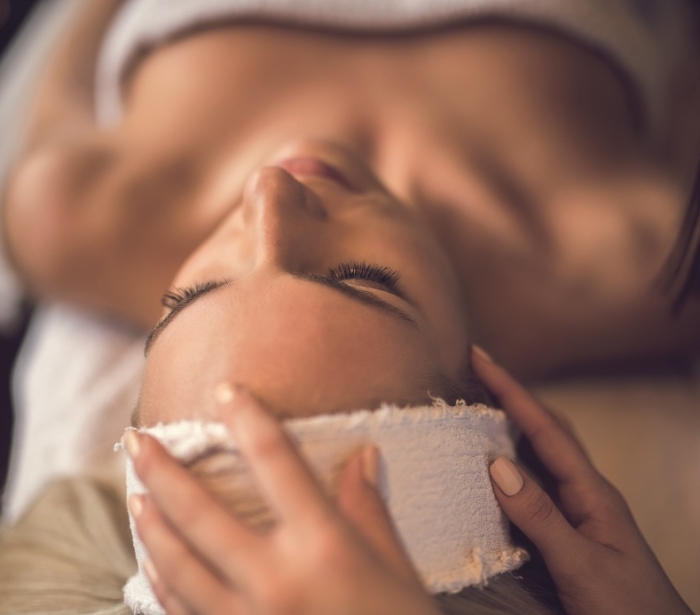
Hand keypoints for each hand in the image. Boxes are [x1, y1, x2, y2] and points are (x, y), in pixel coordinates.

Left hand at [125, 386, 439, 614]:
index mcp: (325, 548)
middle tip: (137, 440)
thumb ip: (368, 511)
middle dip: (163, 472)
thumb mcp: (397, 569)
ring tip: (135, 494)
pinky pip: (184, 611)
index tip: (227, 391)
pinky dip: (163, 581)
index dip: (250, 420)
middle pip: (203, 515)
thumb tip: (363, 457)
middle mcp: (277, 580)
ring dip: (152, 526)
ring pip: (180, 565)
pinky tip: (154, 561)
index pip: (277, 465)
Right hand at [471, 347, 692, 614]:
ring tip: (478, 408)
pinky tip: (493, 469)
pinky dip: (512, 464)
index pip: (545, 429)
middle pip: (547, 430)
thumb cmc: (628, 610)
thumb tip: (496, 463)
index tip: (480, 357)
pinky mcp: (568, 531)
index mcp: (592, 493)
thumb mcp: (582, 565)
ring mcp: (578, 512)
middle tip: (477, 372)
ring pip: (541, 455)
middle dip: (513, 397)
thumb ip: (540, 516)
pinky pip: (535, 484)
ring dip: (512, 426)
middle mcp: (585, 493)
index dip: (511, 390)